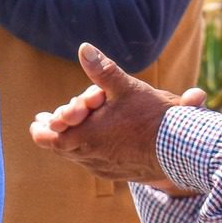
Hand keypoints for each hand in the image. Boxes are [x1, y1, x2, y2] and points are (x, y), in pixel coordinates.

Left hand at [28, 44, 206, 188]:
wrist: (183, 152)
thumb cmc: (153, 119)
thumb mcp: (127, 89)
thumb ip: (102, 71)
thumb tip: (84, 47)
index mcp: (85, 138)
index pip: (48, 139)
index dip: (41, 129)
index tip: (38, 120)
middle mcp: (90, 158)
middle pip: (61, 149)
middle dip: (55, 134)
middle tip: (48, 123)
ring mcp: (105, 169)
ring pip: (78, 158)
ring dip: (73, 144)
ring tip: (71, 131)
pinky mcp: (119, 175)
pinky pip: (96, 165)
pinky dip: (90, 153)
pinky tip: (97, 144)